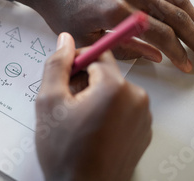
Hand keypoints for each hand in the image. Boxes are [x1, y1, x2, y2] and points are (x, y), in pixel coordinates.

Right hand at [35, 33, 151, 180]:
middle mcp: (136, 99)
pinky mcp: (143, 132)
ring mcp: (143, 117)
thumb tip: (65, 41)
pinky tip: (90, 131)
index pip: (97, 53)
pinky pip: (123, 109)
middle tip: (66, 104)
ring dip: (95, 98)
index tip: (64, 76)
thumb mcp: (49, 102)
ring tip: (77, 121)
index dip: (75, 61)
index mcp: (115, 87)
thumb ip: (57, 65)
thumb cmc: (67, 153)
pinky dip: (107, 113)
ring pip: (114, 91)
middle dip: (84, 82)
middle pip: (106, 73)